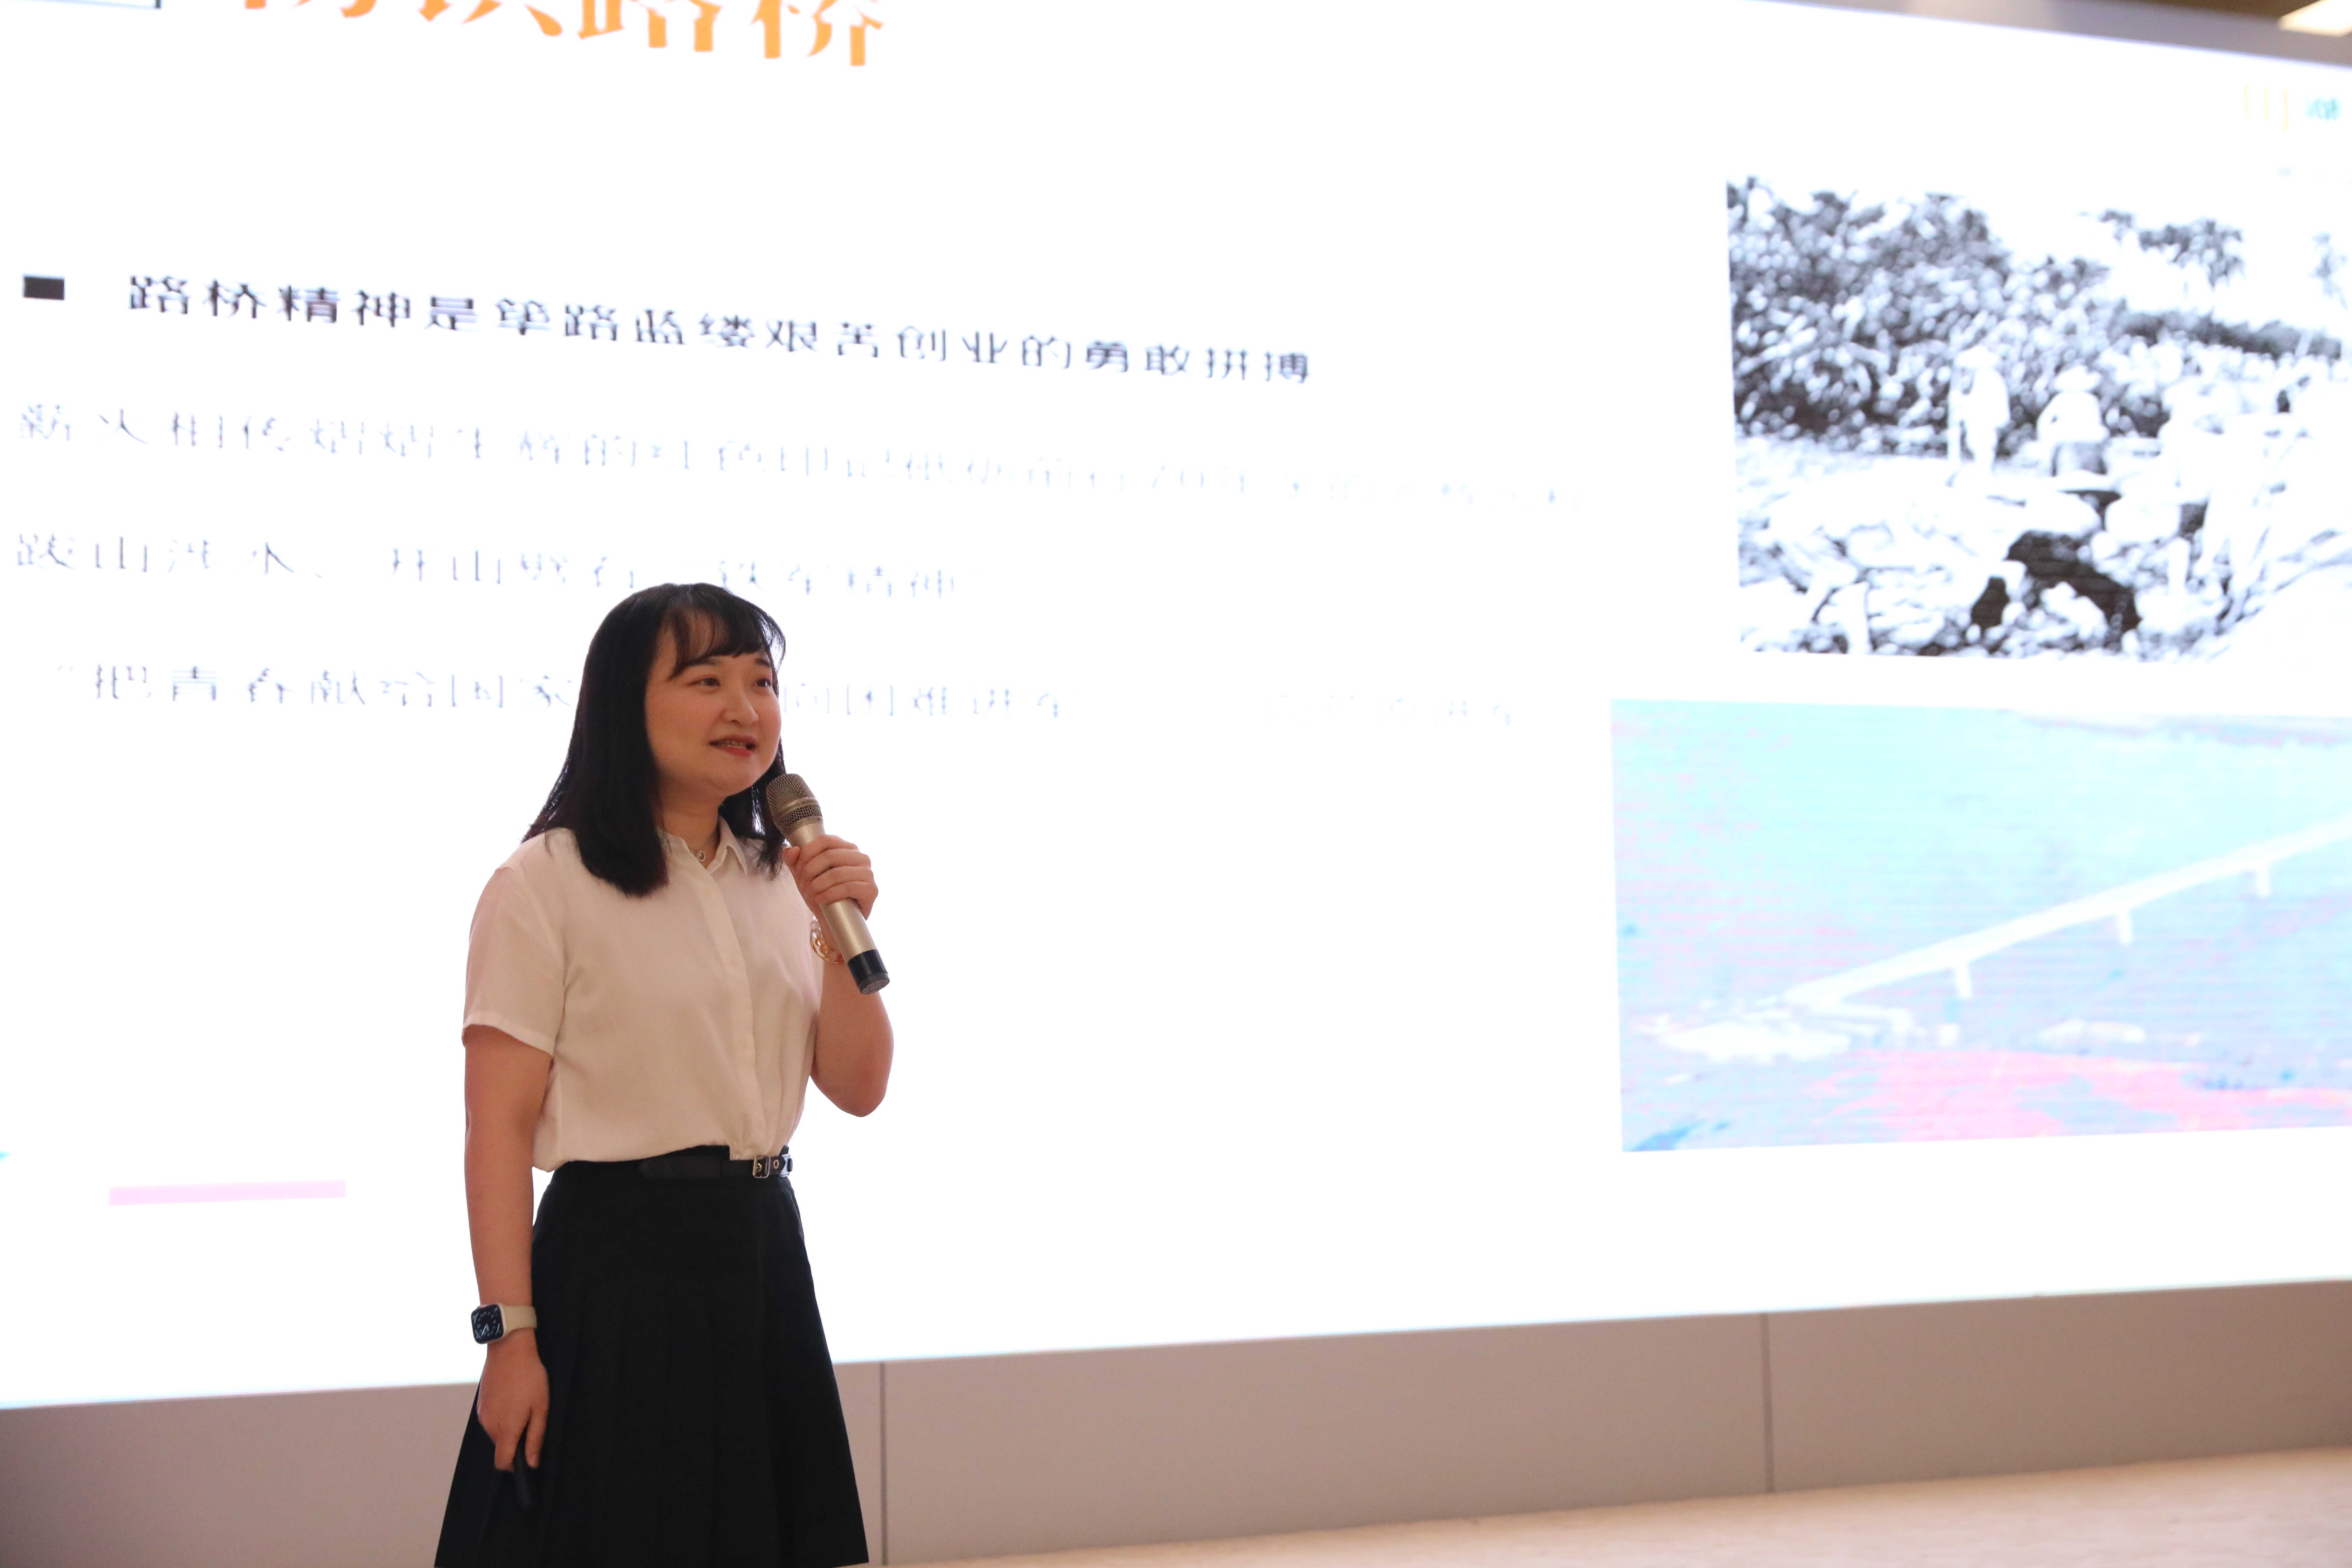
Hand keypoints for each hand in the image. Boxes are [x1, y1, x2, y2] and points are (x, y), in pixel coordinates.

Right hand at [477, 1332, 548, 1470]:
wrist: (509, 1349)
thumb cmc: (529, 1377)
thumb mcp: (540, 1407)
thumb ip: (535, 1438)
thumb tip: (532, 1463)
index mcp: (505, 1429)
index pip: (502, 1463)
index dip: (514, 1467)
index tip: (527, 1459)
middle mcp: (489, 1425)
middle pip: (500, 1447)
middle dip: (515, 1442)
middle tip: (531, 1420)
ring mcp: (482, 1414)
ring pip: (496, 1432)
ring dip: (509, 1427)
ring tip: (523, 1406)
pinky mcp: (480, 1404)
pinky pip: (491, 1419)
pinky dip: (502, 1416)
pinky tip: (513, 1399)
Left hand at [784, 834, 876, 920]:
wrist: (836, 922)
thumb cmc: (823, 894)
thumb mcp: (805, 876)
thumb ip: (795, 861)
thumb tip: (791, 850)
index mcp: (847, 848)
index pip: (825, 840)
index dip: (807, 853)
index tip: (798, 868)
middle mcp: (861, 857)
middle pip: (829, 856)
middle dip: (810, 871)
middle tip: (803, 885)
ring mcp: (868, 873)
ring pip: (837, 873)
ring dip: (817, 885)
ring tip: (811, 895)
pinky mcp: (871, 890)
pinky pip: (847, 888)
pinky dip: (829, 894)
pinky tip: (820, 900)